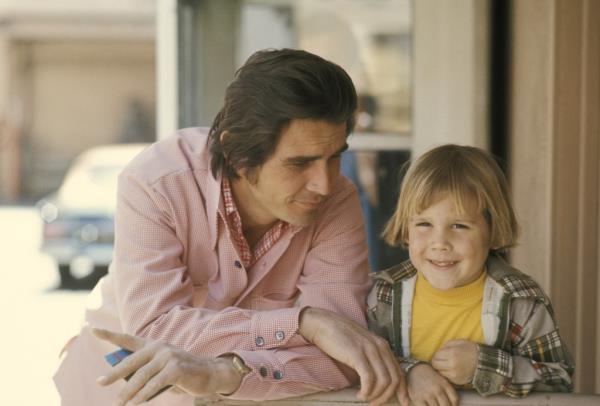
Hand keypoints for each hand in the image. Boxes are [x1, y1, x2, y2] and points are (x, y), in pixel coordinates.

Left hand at [92, 328, 241, 404]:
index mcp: (153, 345)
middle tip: (100, 382)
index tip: (93, 329)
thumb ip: (145, 372)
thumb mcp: (161, 370)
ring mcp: (168, 356)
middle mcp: (159, 347)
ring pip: (141, 376)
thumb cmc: (182, 374)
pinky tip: (137, 402)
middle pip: (130, 361)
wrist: (210, 373)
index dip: (110, 334)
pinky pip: (155, 384)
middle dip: (114, 374)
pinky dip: (144, 395)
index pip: (128, 339)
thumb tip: (124, 385)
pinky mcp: (176, 368)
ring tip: (120, 403)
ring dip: (128, 392)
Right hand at [299, 307, 407, 405]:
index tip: (402, 402)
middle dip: (387, 396)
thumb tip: (378, 379)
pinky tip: (359, 394)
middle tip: (375, 404)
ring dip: (376, 395)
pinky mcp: (357, 354)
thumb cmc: (340, 337)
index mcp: (383, 345)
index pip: (400, 371)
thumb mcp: (362, 345)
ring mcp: (369, 350)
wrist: (323, 324)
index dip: (402, 390)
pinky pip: (369, 379)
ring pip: (384, 381)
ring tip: (365, 398)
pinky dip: (367, 391)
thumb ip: (373, 357)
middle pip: (394, 379)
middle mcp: (380, 347)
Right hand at [407, 363, 458, 405]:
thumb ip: (448, 390)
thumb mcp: (441, 379)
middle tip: (442, 405)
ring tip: (435, 404)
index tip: (451, 405)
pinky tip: (428, 405)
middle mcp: (437, 389)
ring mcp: (427, 394)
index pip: (454, 399)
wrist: (414, 369)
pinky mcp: (417, 399)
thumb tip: (454, 404)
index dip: (454, 405)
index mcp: (444, 384)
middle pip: (446, 405)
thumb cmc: (430, 376)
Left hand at [431, 339, 477, 384]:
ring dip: (442, 369)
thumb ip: (446, 346)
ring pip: (440, 372)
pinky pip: (446, 377)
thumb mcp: (458, 342)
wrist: (485, 362)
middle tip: (443, 360)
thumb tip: (437, 352)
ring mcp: (454, 374)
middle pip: (435, 365)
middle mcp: (452, 365)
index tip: (441, 355)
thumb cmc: (471, 350)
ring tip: (449, 365)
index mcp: (452, 354)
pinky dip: (448, 374)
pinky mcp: (457, 381)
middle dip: (437, 362)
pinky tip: (453, 370)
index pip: (435, 356)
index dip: (437, 355)